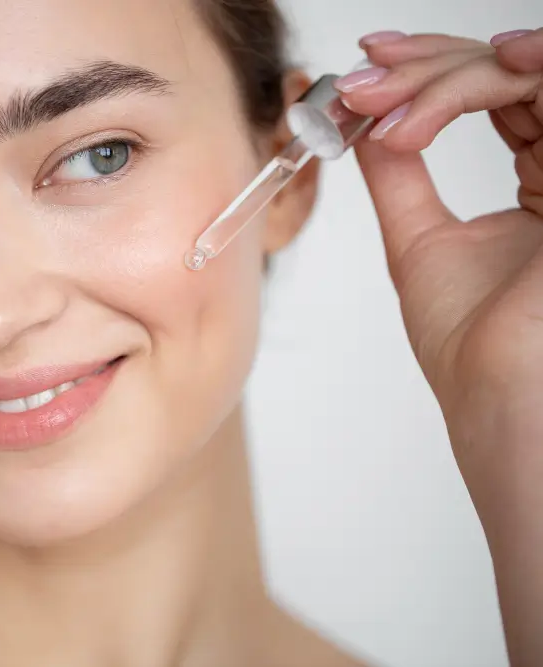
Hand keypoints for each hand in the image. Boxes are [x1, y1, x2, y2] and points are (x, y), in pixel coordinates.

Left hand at [335, 28, 542, 665]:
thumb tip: (362, 125)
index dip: (432, 73)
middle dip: (429, 63)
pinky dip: (489, 85)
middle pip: (516, 73)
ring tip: (378, 99)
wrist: (512, 416)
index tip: (360, 78)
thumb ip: (402, 179)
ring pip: (534, 74)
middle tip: (361, 77)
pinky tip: (423, 105)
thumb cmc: (478, 356)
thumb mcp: (422, 247)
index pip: (500, 96)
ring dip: (445, 74)